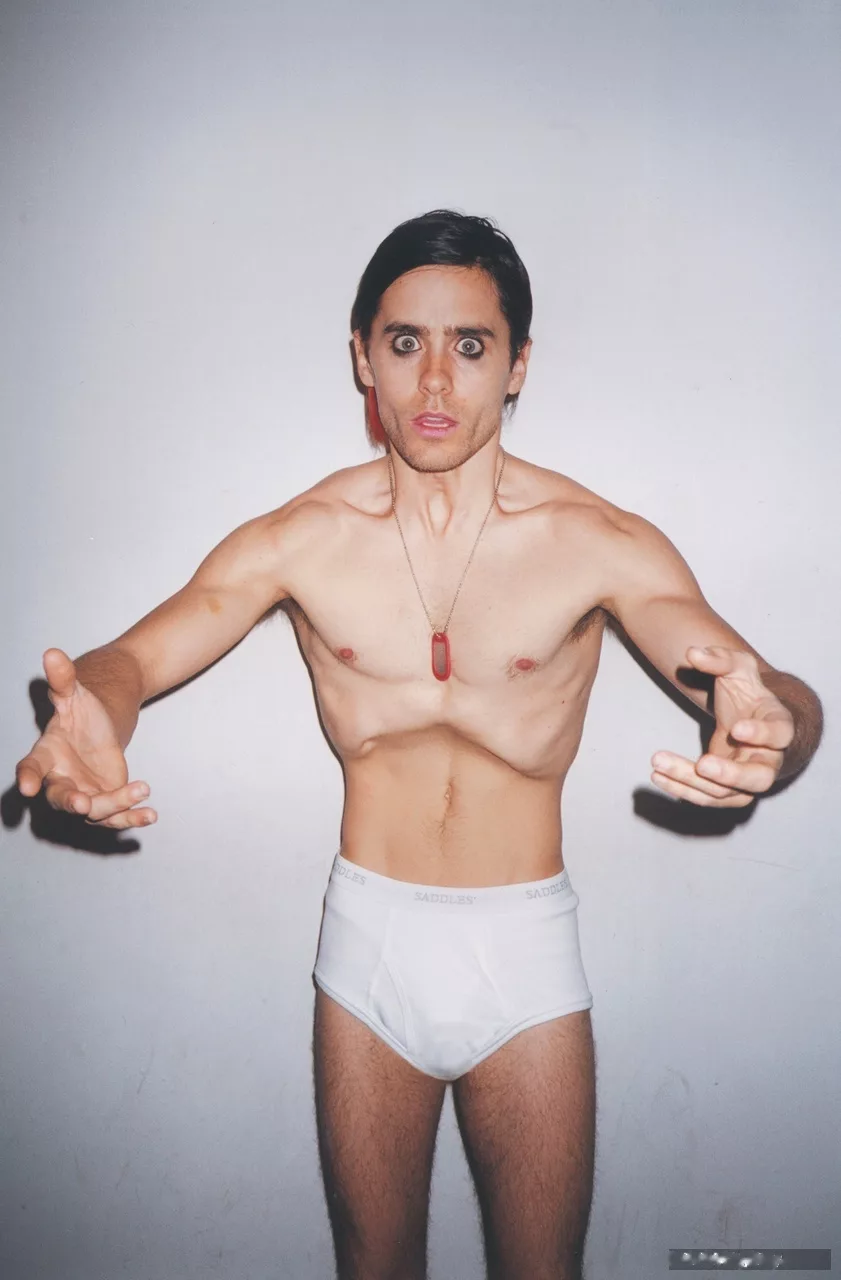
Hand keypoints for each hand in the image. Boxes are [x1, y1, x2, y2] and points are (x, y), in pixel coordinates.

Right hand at [15, 648, 156, 828]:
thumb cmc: (82, 712)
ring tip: (141, 789)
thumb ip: (63, 680)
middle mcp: (61, 779)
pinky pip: (116, 817)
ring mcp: (83, 794)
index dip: (28, 777)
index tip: (26, 787)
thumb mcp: (75, 695)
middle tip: (83, 804)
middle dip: (71, 802)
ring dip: (115, 806)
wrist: (103, 725)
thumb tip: (52, 653)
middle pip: (60, 797)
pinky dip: (133, 818)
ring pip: (94, 810)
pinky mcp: (106, 802)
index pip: (31, 767)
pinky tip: (151, 815)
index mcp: (47, 754)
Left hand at [650, 646, 793, 807]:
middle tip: (702, 765)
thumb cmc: (746, 692)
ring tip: (658, 765)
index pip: (780, 733)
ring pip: (728, 793)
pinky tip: (658, 776)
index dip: (762, 735)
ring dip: (692, 783)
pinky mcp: (728, 790)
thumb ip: (719, 659)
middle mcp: (769, 757)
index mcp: (778, 724)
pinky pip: (708, 797)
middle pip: (761, 778)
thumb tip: (693, 653)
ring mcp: (749, 778)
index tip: (736, 730)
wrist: (748, 718)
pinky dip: (682, 790)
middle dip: (732, 775)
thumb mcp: (737, 667)